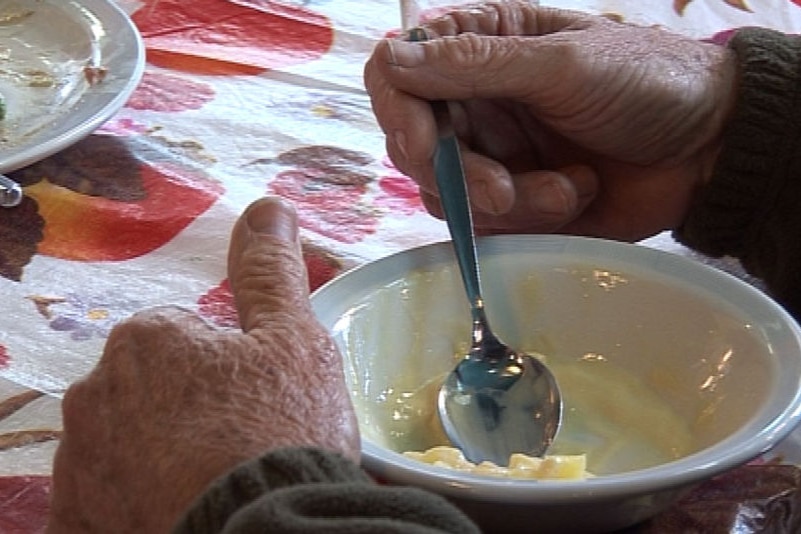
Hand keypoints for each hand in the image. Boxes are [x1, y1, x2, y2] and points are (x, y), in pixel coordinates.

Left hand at [46, 198, 358, 532]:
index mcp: (147, 339)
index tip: (257, 405)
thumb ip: (271, 273)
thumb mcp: (293, 341)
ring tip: (215, 487)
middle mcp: (95, 394)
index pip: (186, 340)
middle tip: (240, 447)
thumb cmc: (279, 430)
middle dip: (188, 411)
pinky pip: (105, 503)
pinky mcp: (73, 525)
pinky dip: (132, 508)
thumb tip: (268, 207)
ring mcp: (77, 466)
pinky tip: (178, 515)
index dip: (229, 371)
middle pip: (152, 393)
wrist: (258, 533)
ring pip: (127, 447)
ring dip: (160, 461)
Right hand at [364, 2, 736, 240]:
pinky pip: (486, 224)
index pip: (399, 73)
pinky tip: (576, 194)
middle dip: (459, 174)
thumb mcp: (561, 64)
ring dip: (504, 201)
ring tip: (566, 188)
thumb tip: (389, 58)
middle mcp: (476, 102)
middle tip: (503, 190)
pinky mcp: (515, 201)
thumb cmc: (645, 82)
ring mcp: (493, 155)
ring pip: (447, 193)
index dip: (397, 109)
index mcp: (481, 48)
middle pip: (414, 144)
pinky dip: (530, 217)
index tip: (425, 145)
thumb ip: (473, 64)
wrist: (708, 149)